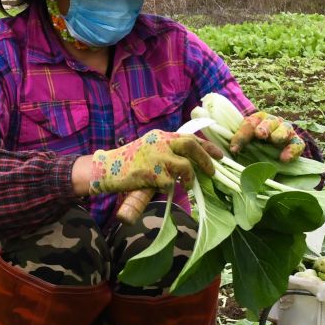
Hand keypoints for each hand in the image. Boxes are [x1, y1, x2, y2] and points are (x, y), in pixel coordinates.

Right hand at [81, 130, 219, 194]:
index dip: (206, 147)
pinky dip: (169, 188)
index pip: (189, 137)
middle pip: (191, 145)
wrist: (105, 169)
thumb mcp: (148, 149)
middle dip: (205, 159)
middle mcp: (159, 142)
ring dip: (189, 178)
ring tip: (188, 185)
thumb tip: (190, 163)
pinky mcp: (151, 172)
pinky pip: (169, 183)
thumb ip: (166, 152)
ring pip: (184, 166)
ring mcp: (155, 157)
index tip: (219, 155)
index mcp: (160, 136)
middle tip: (212, 172)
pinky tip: (160, 188)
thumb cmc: (127, 162)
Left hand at [229, 111, 303, 161]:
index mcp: (257, 119)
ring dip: (280, 133)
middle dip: (264, 127)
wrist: (269, 151)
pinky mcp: (295, 141)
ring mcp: (285, 130)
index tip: (234, 149)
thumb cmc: (252, 145)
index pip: (249, 124)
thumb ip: (239, 144)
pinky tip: (285, 158)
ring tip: (276, 139)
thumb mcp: (244, 143)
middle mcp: (272, 122)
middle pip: (269, 122)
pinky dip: (292, 150)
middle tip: (260, 134)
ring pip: (285, 128)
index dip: (241, 136)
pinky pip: (297, 144)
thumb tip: (232, 152)